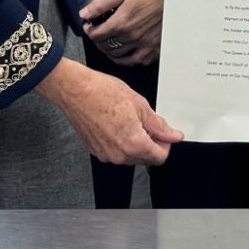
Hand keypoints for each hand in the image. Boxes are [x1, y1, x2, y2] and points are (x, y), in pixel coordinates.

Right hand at [37, 58, 182, 164]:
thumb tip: (173, 135)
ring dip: (135, 143)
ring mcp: (106, 155)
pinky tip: (116, 124)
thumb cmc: (102, 93)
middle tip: (146, 122)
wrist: (75, 90)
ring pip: (130, 156)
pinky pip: (115, 152)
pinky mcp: (95, 151)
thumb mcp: (140, 105)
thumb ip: (159, 125)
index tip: (163, 133)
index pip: (160, 157)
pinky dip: (120, 142)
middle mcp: (119, 155)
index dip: (165, 144)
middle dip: (151, 144)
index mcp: (134, 144)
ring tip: (129, 120)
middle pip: (145, 159)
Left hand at [82, 0, 165, 65]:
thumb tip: (84, 14)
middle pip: (106, 47)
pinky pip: (137, 61)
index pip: (96, 35)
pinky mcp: (154, 48)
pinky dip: (128, 60)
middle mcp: (131, 37)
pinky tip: (125, 53)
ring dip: (109, 51)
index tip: (89, 26)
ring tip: (108, 43)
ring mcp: (143, 44)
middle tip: (98, 34)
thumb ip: (100, 4)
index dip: (89, 31)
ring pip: (119, 56)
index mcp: (121, 23)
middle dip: (98, 41)